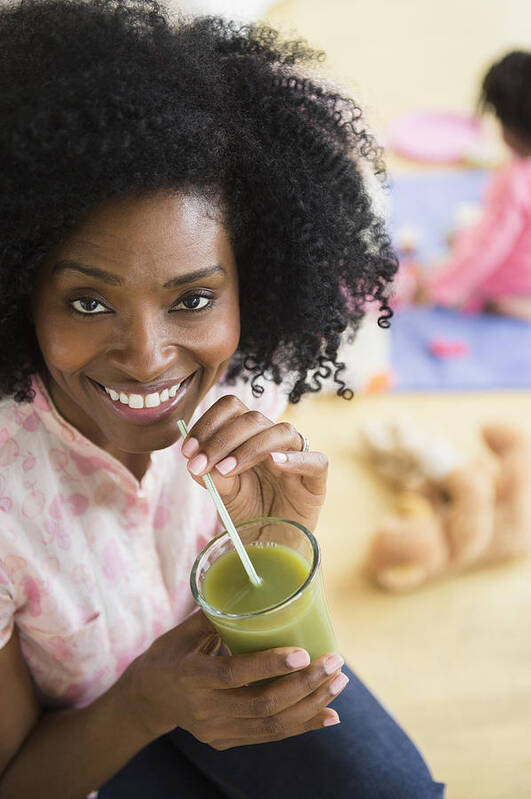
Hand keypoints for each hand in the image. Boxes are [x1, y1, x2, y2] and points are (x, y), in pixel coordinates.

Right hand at [125, 611, 346, 749]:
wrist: (147, 699)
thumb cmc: (169, 654)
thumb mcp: (183, 632)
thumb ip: (216, 615)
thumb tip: (250, 583)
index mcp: (191, 676)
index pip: (234, 674)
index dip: (269, 666)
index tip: (303, 653)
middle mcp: (204, 709)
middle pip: (262, 704)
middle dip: (305, 685)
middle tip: (334, 662)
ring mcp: (216, 730)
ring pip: (272, 725)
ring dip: (311, 704)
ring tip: (339, 682)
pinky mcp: (226, 740)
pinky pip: (270, 735)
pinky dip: (303, 725)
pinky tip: (329, 714)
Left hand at [180, 395, 326, 530]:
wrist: (271, 542)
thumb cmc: (249, 511)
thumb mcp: (223, 493)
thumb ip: (211, 475)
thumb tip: (195, 461)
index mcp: (248, 433)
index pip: (231, 408)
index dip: (208, 423)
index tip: (188, 450)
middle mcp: (272, 437)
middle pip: (252, 418)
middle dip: (221, 439)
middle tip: (201, 464)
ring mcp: (297, 454)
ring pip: (280, 432)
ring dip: (250, 448)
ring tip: (228, 470)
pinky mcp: (316, 476)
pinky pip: (314, 459)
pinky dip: (294, 459)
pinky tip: (274, 463)